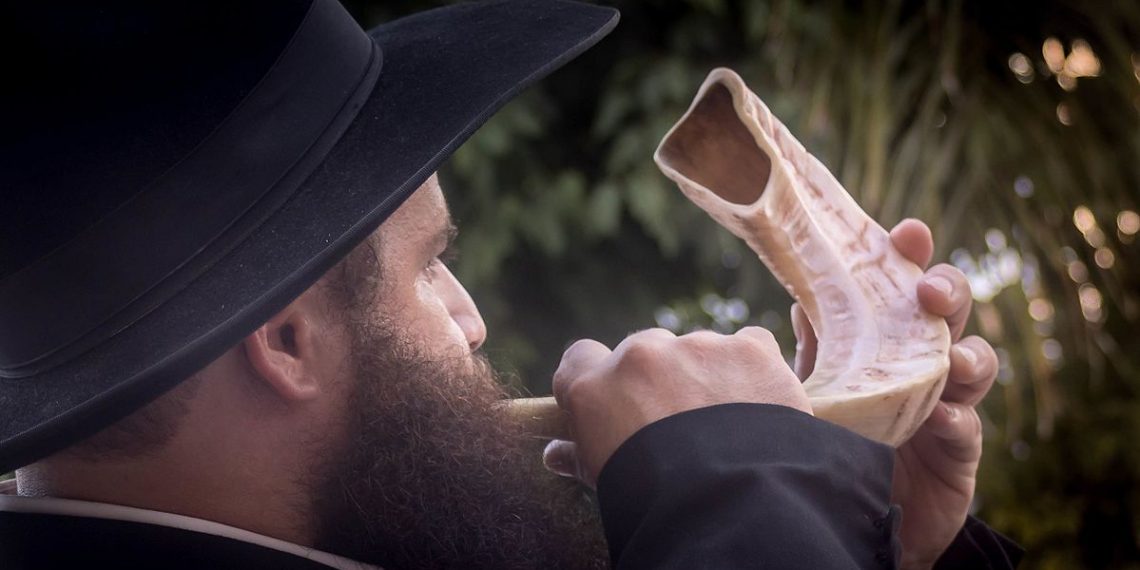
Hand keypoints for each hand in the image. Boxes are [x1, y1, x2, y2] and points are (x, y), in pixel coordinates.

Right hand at [544, 327, 809, 486]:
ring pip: (699, 350)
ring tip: (728, 428)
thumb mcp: (605, 480)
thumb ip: (578, 456)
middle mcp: (640, 356)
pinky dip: (753, 373)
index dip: (599, 377)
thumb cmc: (652, 501)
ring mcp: (696, 348)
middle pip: (646, 351)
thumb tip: (554, 455)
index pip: (581, 358)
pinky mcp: (748, 351)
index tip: (615, 399)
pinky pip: (749, 347)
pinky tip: (760, 409)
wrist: (728, 507)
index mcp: (593, 386)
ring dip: (708, 376)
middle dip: (660, 378)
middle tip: (681, 423)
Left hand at [791, 219, 996, 568]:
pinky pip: (967, 429)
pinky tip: (940, 417)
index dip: (912, 258)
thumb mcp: (820, 388)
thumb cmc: (838, 439)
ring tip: (947, 356)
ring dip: (964, 354)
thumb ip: (818, 348)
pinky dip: (956, 419)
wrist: (852, 517)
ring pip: (976, 364)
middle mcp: (925, 362)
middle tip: (928, 292)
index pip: (905, 286)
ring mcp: (949, 405)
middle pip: (952, 314)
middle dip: (948, 292)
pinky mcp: (958, 454)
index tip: (907, 234)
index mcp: (891, 337)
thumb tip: (801, 299)